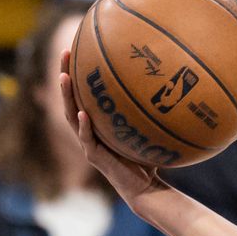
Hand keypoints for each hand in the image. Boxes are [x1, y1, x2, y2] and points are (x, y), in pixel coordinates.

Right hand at [58, 49, 166, 207]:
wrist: (147, 188)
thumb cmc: (148, 158)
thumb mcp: (148, 129)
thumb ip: (151, 111)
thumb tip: (172, 83)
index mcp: (98, 122)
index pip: (84, 93)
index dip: (79, 71)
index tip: (78, 47)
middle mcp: (89, 130)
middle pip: (71, 98)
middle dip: (66, 75)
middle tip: (65, 52)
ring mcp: (89, 143)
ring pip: (72, 115)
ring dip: (67, 96)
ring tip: (64, 77)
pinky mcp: (95, 157)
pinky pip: (87, 138)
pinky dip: (84, 126)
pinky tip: (83, 113)